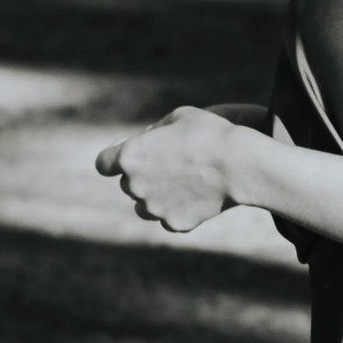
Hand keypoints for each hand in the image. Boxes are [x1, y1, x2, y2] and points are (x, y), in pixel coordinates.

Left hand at [96, 106, 243, 234]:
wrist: (238, 164)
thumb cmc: (208, 133)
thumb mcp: (178, 117)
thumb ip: (154, 132)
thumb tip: (146, 142)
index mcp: (130, 156)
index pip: (103, 164)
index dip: (113, 160)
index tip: (126, 157)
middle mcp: (135, 186)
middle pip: (128, 185)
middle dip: (143, 176)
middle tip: (171, 165)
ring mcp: (154, 208)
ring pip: (144, 207)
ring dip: (155, 198)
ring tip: (182, 184)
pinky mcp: (174, 224)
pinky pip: (168, 219)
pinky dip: (177, 211)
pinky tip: (197, 198)